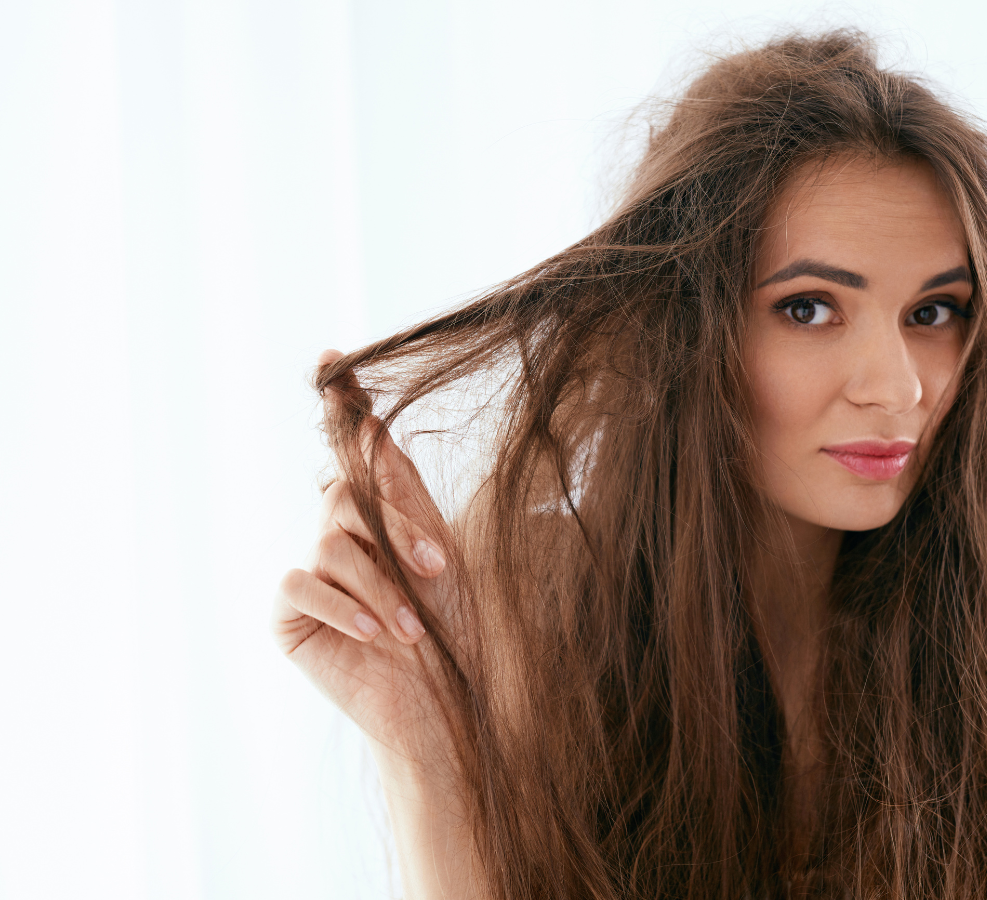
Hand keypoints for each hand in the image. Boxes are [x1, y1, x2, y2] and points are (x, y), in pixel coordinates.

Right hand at [272, 349, 451, 749]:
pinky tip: (372, 632)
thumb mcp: (446, 557)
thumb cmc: (461, 636)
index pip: (358, 451)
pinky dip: (341, 603)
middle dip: (396, 528)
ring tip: (412, 629)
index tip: (336, 356)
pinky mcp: (291, 613)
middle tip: (438, 569)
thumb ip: (411, 498)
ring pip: (330, 542)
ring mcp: (314, 572)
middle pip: (348, 492)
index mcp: (386, 514)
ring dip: (379, 584)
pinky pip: (301, 584)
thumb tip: (382, 433)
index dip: (344, 405)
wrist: (448, 708)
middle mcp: (344, 534)